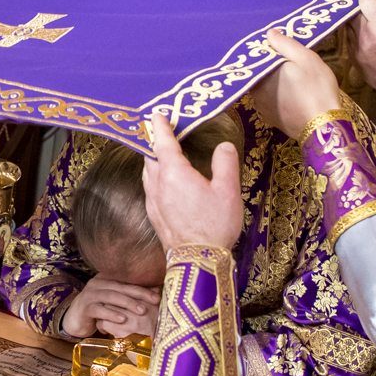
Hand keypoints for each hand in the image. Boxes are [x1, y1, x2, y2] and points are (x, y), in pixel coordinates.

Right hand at [60, 278, 159, 339]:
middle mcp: (97, 283)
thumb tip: (155, 293)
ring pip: (112, 296)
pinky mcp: (85, 307)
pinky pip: (100, 310)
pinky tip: (123, 319)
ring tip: (142, 310)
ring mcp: (90, 295)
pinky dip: (112, 314)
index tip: (157, 294)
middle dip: (139, 293)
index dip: (143, 287)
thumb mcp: (114, 303)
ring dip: (128, 303)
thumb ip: (129, 298)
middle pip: (121, 287)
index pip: (126, 281)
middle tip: (154, 300)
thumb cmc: (99, 312)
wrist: (74, 321)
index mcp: (106, 279)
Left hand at [141, 114, 240, 251]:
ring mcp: (153, 201)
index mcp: (173, 173)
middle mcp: (157, 184)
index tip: (157, 114)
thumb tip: (224, 147)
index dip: (160, 126)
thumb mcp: (228, 191)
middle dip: (154, 141)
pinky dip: (154, 176)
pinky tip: (165, 181)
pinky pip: (150, 187)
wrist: (198, 260)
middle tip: (160, 130)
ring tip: (162, 152)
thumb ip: (225, 163)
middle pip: (150, 155)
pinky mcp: (154, 215)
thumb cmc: (214, 225)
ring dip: (152, 159)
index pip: (163, 142)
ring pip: (147, 172)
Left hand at [251, 31, 342, 136]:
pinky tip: (292, 95)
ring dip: (274, 82)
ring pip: (264, 88)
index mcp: (262, 73)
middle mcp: (255, 91)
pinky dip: (278, 96)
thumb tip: (269, 33)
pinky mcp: (270, 118)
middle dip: (271, 67)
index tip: (278, 47)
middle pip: (260, 73)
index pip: (258, 58)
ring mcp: (261, 107)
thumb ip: (286, 44)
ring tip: (292, 78)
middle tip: (288, 62)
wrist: (323, 126)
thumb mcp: (306, 59)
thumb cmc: (316, 88)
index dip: (268, 51)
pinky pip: (270, 101)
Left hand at [348, 0, 375, 97]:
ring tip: (366, 15)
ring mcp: (356, 50)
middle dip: (355, 0)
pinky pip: (349, 36)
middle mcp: (365, 38)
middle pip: (352, 10)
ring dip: (354, 15)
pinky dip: (356, 30)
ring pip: (348, 23)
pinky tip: (367, 33)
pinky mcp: (352, 58)